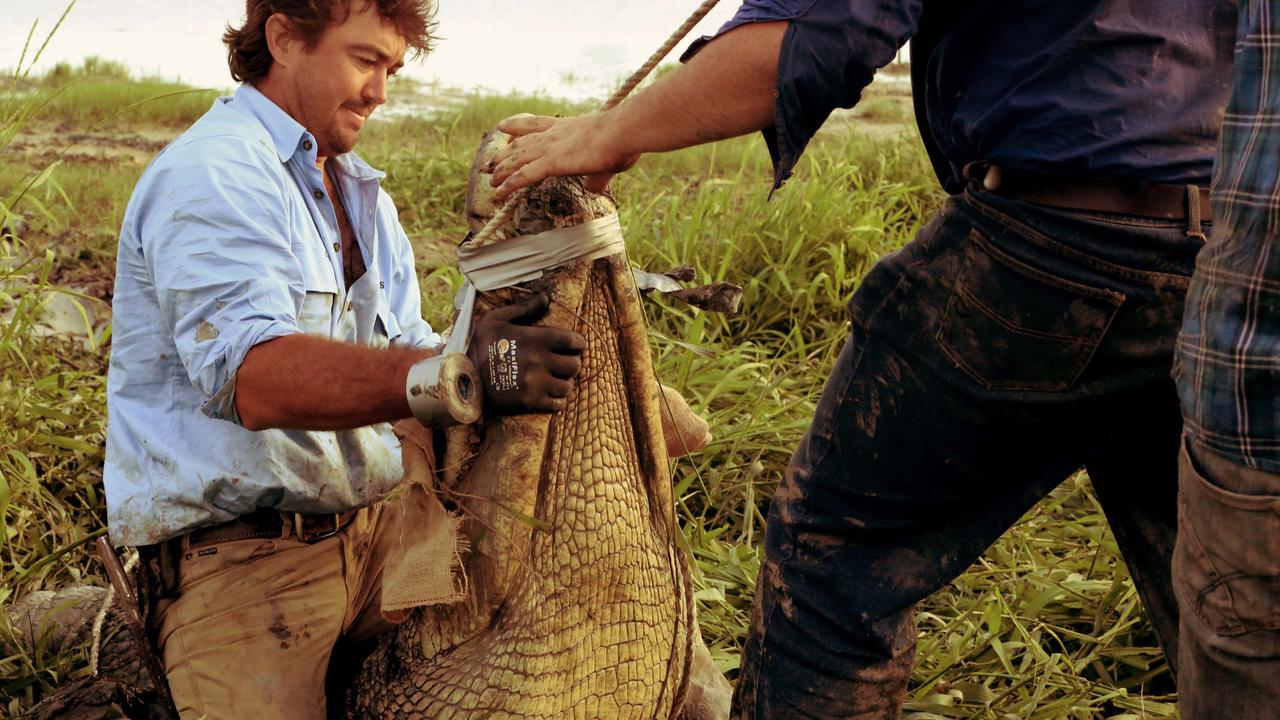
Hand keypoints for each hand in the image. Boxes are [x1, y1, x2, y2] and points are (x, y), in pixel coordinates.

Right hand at [468, 293, 585, 413]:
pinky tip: (550, 394)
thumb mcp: (497, 319)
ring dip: (564, 382)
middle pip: (575, 365)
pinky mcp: (530, 401)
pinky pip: (558, 404)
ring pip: (568, 385)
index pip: (573, 341)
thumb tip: (545, 298)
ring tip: (556, 379)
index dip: (578, 343)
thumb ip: (524, 309)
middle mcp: (539, 361)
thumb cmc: (478, 344)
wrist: (460, 375)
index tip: (575, 345)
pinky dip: (558, 400)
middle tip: (564, 362)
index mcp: (535, 339)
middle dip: (573, 363)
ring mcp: (536, 383)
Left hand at [490, 112, 638, 200]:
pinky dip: (509, 185)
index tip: (503, 126)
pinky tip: (499, 193)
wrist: (623, 131)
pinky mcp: (551, 162)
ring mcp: (550, 148)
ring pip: (517, 159)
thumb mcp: (610, 158)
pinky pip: (523, 176)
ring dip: (501, 169)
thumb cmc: (622, 140)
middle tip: (490, 162)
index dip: (518, 125)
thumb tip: (595, 188)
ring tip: (490, 178)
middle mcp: (554, 134)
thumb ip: (598, 175)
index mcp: (568, 127)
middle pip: (520, 142)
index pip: (536, 124)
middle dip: (504, 153)